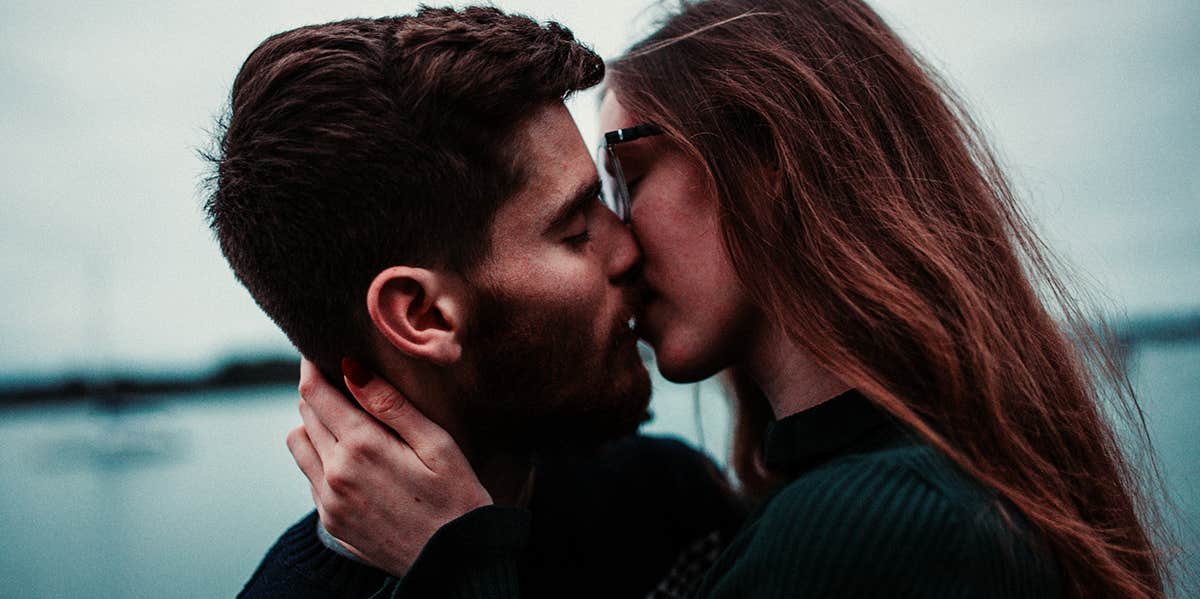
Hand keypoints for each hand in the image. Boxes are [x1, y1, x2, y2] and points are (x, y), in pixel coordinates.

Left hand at [286, 358, 492, 575]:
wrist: (456, 563)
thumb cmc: (457, 497)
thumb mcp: (436, 444)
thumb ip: (390, 405)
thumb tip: (351, 368)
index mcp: (362, 447)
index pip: (316, 393)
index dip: (313, 366)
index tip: (319, 350)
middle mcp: (334, 474)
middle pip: (304, 414)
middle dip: (318, 392)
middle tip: (341, 379)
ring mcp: (328, 502)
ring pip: (298, 445)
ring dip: (313, 425)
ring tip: (347, 421)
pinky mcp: (331, 523)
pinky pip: (309, 478)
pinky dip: (321, 459)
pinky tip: (354, 459)